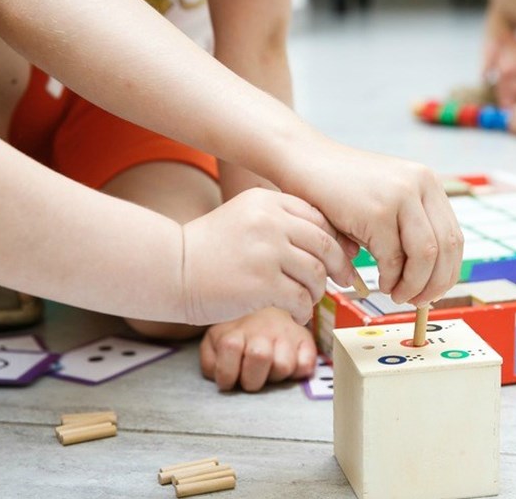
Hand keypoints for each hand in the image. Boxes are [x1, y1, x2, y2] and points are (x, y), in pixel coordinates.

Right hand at [181, 188, 355, 325]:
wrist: (171, 270)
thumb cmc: (209, 249)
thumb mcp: (245, 218)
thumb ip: (281, 222)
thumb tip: (330, 242)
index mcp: (267, 201)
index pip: (318, 218)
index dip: (334, 240)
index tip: (340, 257)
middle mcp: (270, 221)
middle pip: (324, 244)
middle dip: (338, 267)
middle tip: (343, 281)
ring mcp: (267, 251)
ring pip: (316, 274)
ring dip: (317, 291)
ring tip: (307, 299)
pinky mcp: (262, 283)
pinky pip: (300, 299)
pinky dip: (303, 310)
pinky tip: (296, 314)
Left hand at [199, 307, 316, 391]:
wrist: (267, 306)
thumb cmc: (237, 333)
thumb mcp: (214, 342)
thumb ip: (210, 361)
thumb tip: (221, 378)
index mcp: (236, 329)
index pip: (230, 347)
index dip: (226, 374)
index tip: (228, 380)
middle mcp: (262, 329)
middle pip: (260, 357)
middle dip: (252, 380)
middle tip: (250, 377)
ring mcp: (286, 333)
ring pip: (284, 366)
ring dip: (275, 376)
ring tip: (269, 370)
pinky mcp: (306, 340)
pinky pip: (306, 365)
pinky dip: (298, 371)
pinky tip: (288, 366)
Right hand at [286, 146, 463, 306]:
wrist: (304, 161)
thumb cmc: (340, 189)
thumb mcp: (386, 200)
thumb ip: (409, 227)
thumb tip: (431, 277)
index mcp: (427, 182)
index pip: (454, 236)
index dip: (448, 271)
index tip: (434, 291)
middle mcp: (420, 185)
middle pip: (447, 248)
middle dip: (435, 283)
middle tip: (419, 301)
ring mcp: (400, 196)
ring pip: (425, 256)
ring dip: (414, 285)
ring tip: (398, 295)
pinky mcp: (377, 211)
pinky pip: (393, 258)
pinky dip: (390, 279)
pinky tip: (381, 284)